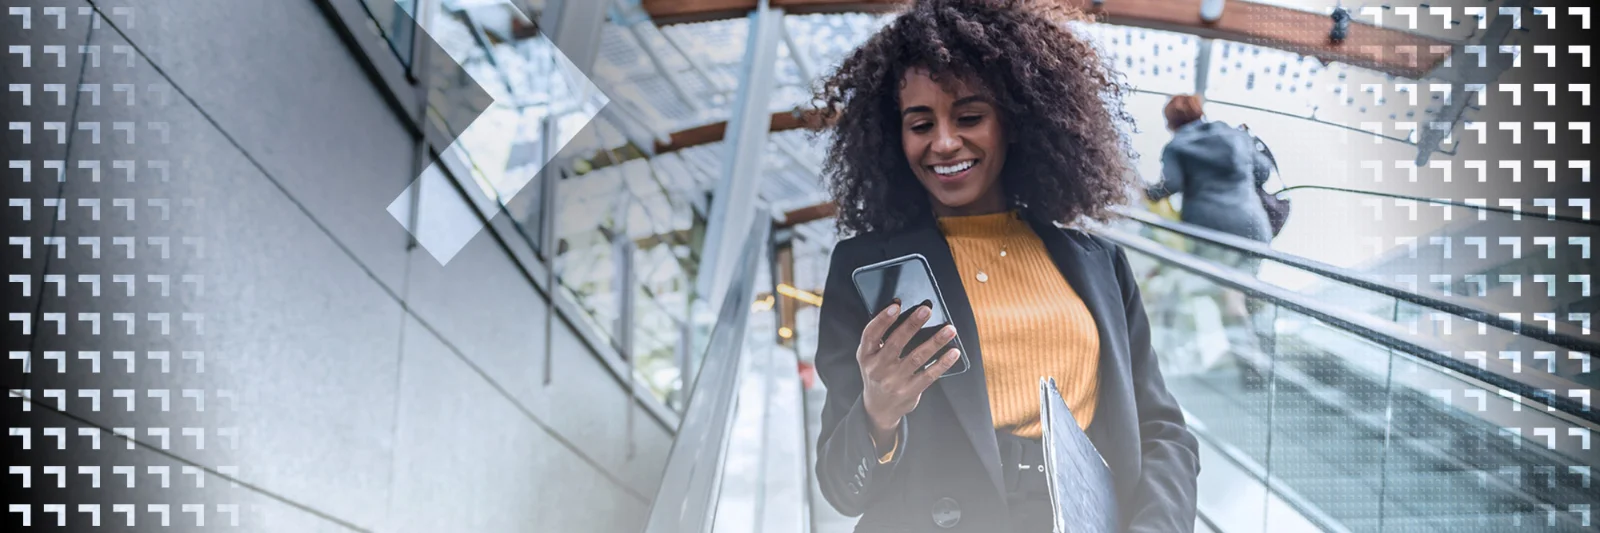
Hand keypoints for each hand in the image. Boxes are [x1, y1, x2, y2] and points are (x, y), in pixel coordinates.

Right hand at [856, 302, 961, 448]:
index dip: (882, 319)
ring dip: (935, 341)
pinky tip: (953, 352)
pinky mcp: (910, 391)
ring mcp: (894, 381)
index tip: (896, 305)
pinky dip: (942, 363)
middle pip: (896, 343)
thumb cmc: (877, 373)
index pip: (871, 334)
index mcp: (866, 356)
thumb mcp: (869, 357)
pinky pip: (929, 375)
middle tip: (927, 310)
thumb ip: (879, 338)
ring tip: (949, 329)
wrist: (879, 408)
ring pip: (917, 357)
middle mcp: (877, 368)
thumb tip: (900, 308)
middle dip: (912, 324)